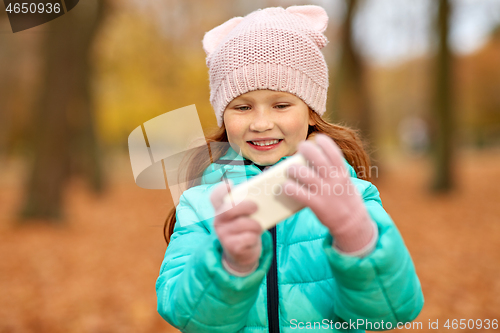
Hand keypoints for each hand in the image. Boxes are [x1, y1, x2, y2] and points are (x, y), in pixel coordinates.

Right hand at [210, 180, 263, 273]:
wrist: (243, 255)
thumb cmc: (246, 229)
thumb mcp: (244, 216)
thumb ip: (248, 204)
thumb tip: (267, 194)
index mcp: (221, 210)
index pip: (215, 197)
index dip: (221, 189)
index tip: (230, 184)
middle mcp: (218, 221)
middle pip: (227, 209)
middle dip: (244, 206)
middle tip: (256, 207)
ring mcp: (223, 234)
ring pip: (241, 224)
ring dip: (255, 224)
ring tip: (259, 226)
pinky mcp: (232, 246)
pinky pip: (247, 238)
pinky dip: (255, 236)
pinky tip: (254, 237)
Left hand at [282, 133, 374, 252]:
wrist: (353, 223)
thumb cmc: (345, 199)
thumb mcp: (346, 182)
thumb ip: (333, 171)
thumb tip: (312, 160)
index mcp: (342, 173)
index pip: (333, 151)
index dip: (324, 142)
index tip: (316, 138)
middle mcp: (334, 180)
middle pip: (316, 157)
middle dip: (305, 149)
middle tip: (300, 148)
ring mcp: (324, 192)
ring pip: (303, 173)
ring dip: (293, 169)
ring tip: (290, 169)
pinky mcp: (316, 205)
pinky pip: (298, 192)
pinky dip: (289, 187)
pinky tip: (285, 186)